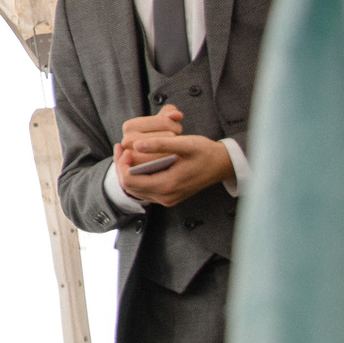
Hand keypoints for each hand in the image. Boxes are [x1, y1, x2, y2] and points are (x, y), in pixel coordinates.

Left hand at [117, 122, 234, 206]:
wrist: (223, 165)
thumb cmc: (206, 152)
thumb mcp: (186, 144)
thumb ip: (161, 144)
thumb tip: (137, 145)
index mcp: (168, 185)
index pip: (130, 181)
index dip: (122, 164)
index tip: (124, 148)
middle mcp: (165, 197)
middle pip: (129, 187)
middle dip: (121, 167)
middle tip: (120, 147)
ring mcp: (167, 199)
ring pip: (135, 190)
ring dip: (128, 172)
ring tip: (126, 152)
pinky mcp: (169, 196)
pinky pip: (145, 190)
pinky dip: (137, 177)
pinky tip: (137, 162)